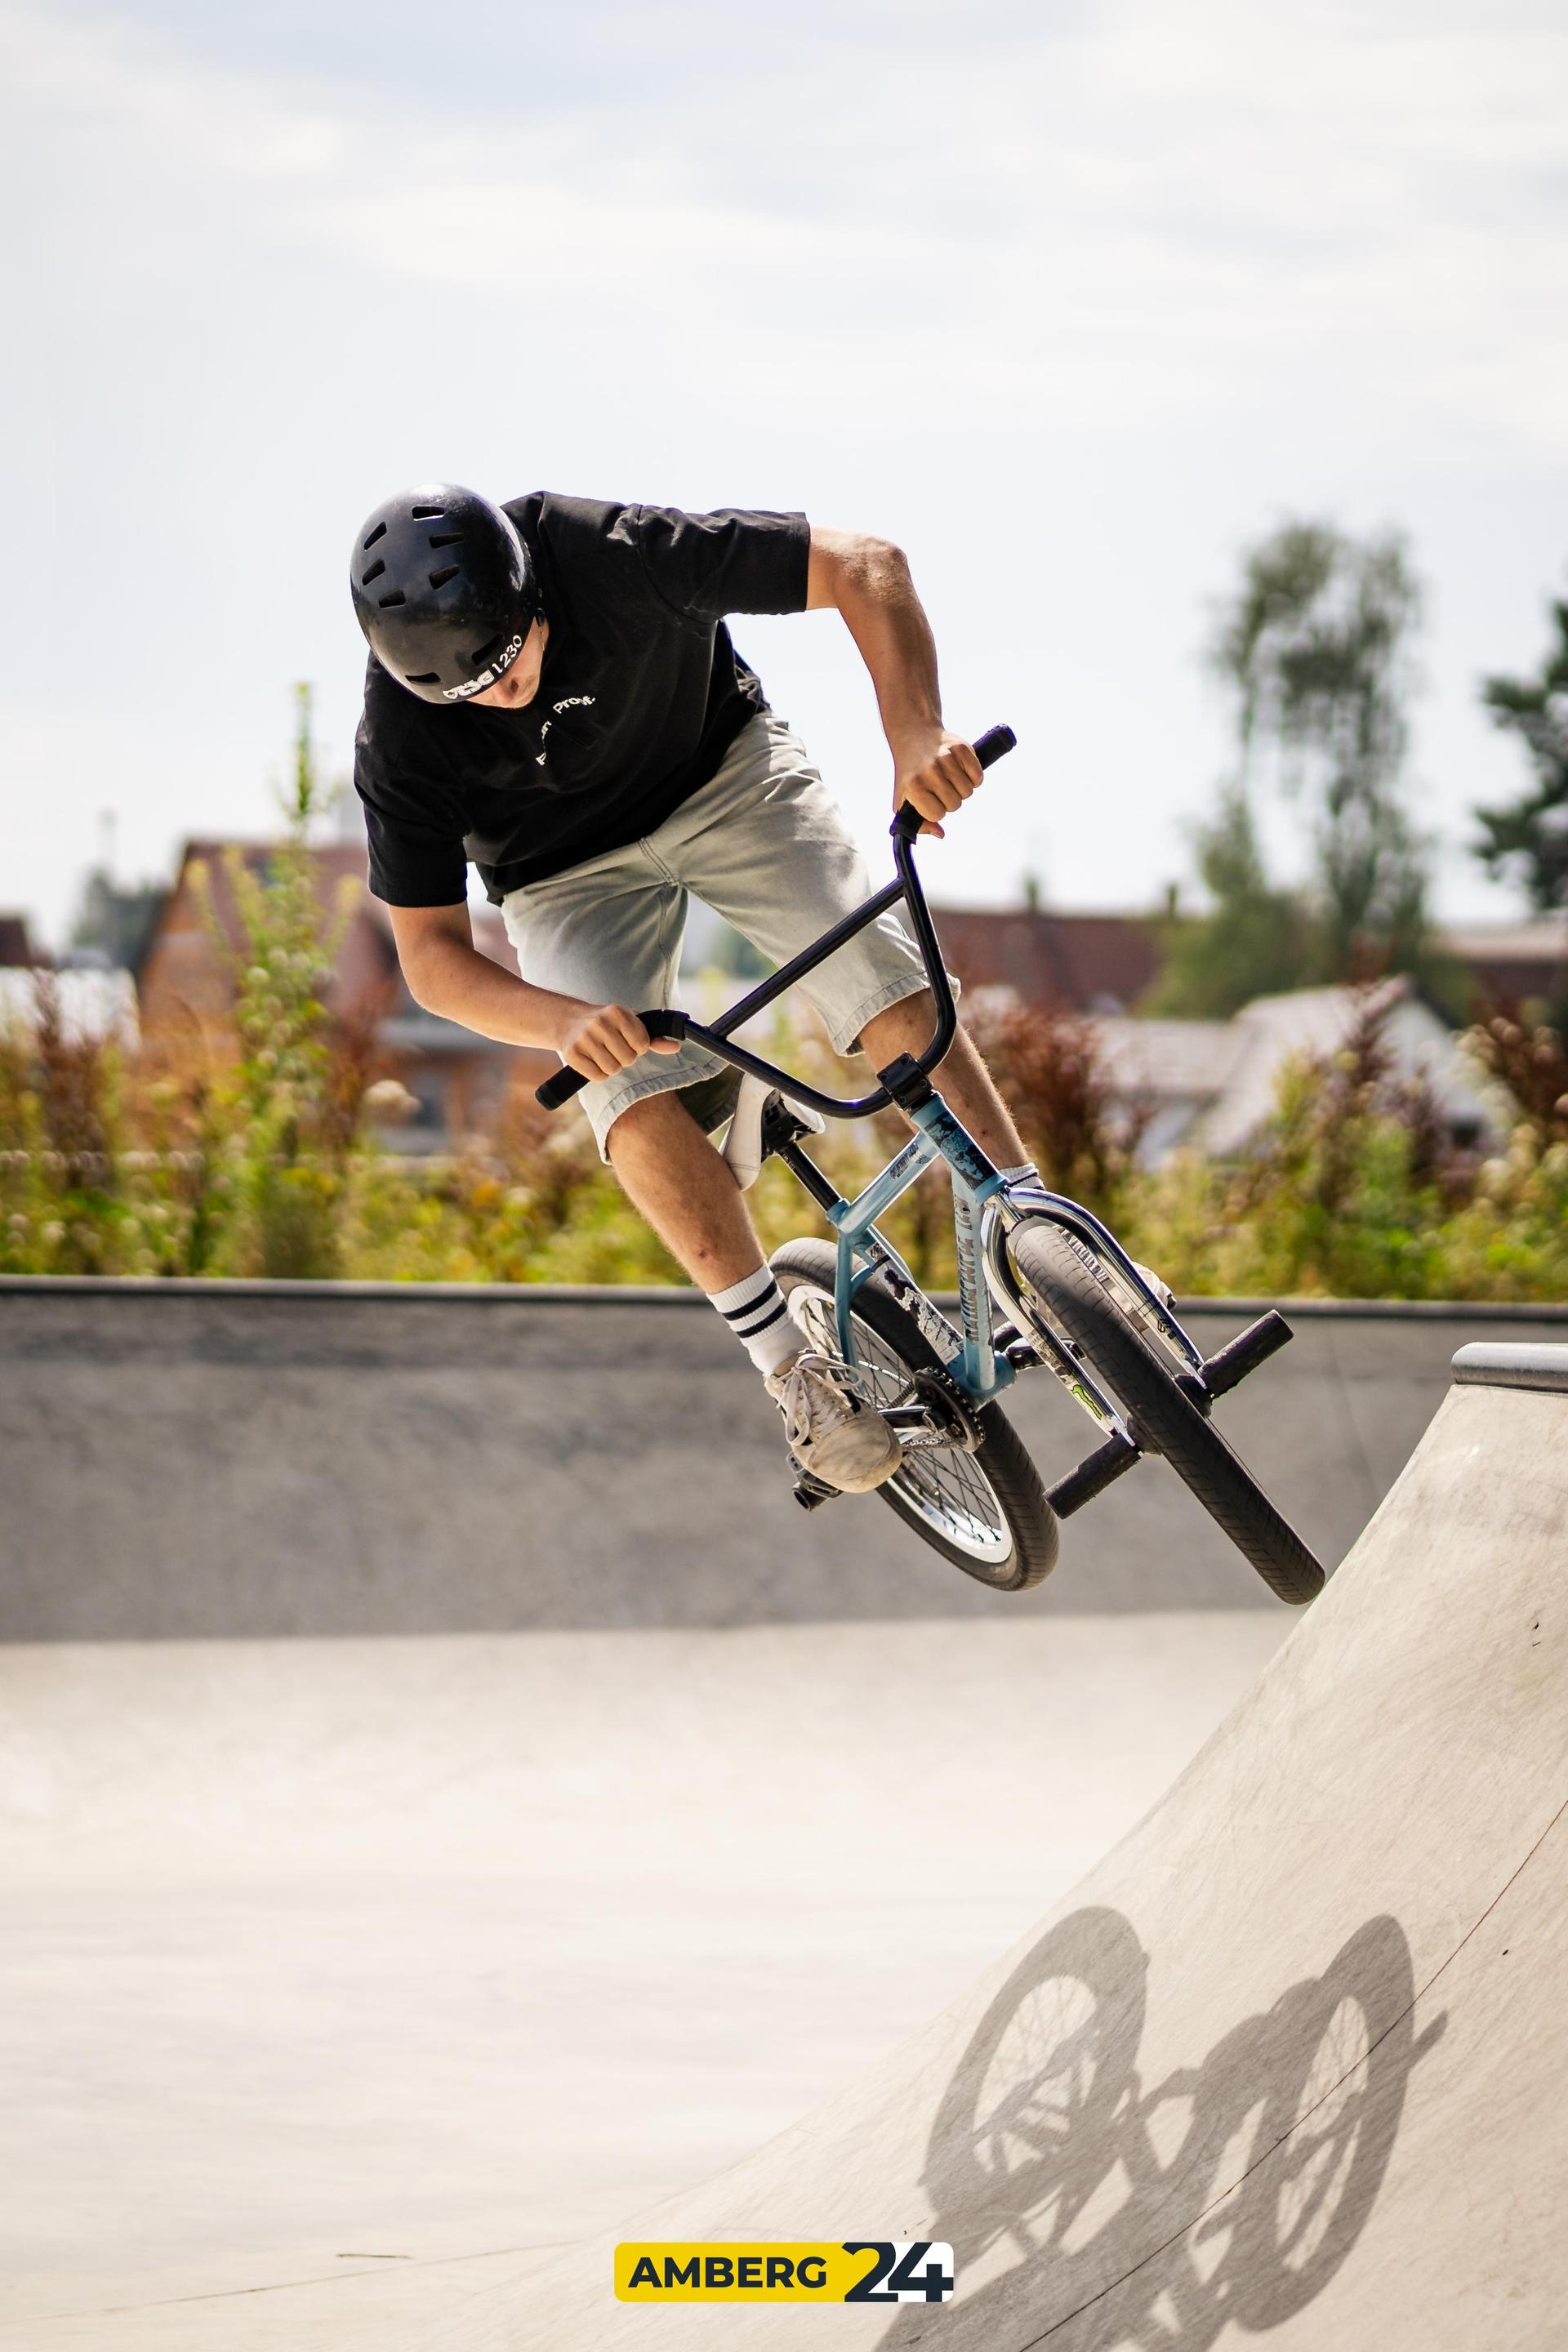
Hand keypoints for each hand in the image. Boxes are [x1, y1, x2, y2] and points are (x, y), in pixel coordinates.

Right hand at [555, 1001, 680, 1079]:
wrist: (569, 1021)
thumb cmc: (608, 1025)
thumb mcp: (631, 1023)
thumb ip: (654, 1036)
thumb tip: (676, 1047)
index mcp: (618, 1012)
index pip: (642, 1045)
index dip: (638, 1047)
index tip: (628, 1040)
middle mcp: (600, 1023)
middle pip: (628, 1059)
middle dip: (624, 1058)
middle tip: (613, 1048)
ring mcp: (584, 1038)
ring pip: (613, 1070)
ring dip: (611, 1066)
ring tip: (603, 1053)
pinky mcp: (571, 1054)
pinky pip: (597, 1077)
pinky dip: (598, 1074)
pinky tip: (592, 1059)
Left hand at [891, 727, 983, 838]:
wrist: (914, 736)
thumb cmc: (910, 774)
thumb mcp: (904, 799)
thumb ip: (919, 823)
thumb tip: (940, 833)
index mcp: (914, 786)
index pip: (938, 815)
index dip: (936, 810)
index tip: (930, 800)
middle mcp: (930, 771)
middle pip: (955, 804)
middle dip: (950, 800)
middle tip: (941, 788)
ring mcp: (946, 757)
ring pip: (968, 791)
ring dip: (962, 789)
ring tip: (949, 778)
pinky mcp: (961, 747)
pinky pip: (978, 775)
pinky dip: (974, 777)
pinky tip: (961, 770)